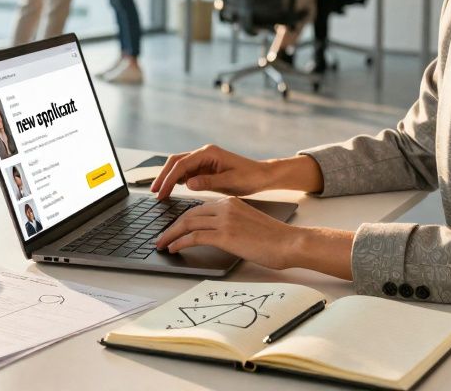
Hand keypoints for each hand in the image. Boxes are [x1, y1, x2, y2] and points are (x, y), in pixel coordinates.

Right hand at [151, 144, 278, 199]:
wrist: (261, 176)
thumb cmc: (249, 177)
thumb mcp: (230, 182)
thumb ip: (208, 182)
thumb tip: (188, 183)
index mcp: (208, 153)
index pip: (182, 164)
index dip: (169, 178)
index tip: (161, 192)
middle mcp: (203, 153)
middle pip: (175, 162)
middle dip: (163, 176)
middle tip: (154, 192)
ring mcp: (203, 160)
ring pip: (178, 166)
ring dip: (168, 178)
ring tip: (159, 193)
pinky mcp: (204, 168)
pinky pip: (185, 172)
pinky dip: (176, 180)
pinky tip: (171, 190)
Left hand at [155, 197, 302, 268]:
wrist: (290, 242)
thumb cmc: (274, 238)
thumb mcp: (248, 223)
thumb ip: (231, 223)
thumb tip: (216, 235)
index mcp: (231, 202)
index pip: (199, 208)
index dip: (183, 219)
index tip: (174, 228)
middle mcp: (225, 207)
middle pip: (189, 214)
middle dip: (172, 227)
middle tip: (161, 237)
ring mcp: (225, 220)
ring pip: (188, 224)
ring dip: (171, 235)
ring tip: (162, 245)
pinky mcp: (225, 235)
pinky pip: (194, 236)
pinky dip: (180, 242)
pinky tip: (174, 249)